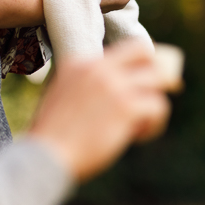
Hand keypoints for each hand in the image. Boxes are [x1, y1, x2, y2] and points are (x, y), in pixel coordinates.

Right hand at [27, 40, 169, 182]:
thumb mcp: (60, 96)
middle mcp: (98, 68)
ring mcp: (113, 86)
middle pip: (143, 51)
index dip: (133, 66)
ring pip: (157, 80)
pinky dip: (154, 123)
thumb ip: (83, 86)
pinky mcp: (127, 107)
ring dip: (153, 102)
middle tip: (147, 94)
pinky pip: (159, 106)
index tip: (136, 82)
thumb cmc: (51, 135)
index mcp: (79, 63)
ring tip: (140, 123)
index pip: (120, 50)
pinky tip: (138, 136)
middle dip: (152, 71)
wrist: (45, 155)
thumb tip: (113, 92)